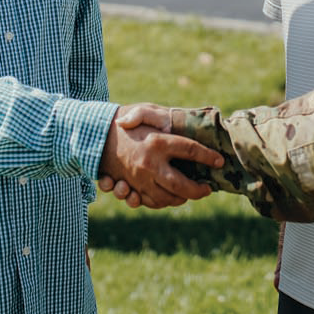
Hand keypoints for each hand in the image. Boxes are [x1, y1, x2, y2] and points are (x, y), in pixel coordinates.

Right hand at [97, 103, 221, 208]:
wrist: (94, 136)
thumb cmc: (123, 121)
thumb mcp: (143, 111)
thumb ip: (162, 116)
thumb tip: (184, 120)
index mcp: (156, 142)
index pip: (190, 150)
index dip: (207, 156)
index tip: (219, 160)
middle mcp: (149, 164)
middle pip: (182, 185)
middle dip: (199, 190)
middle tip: (209, 189)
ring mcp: (139, 179)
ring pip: (167, 198)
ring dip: (183, 198)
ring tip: (192, 192)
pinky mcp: (131, 187)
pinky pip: (151, 202)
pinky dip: (164, 202)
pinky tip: (172, 196)